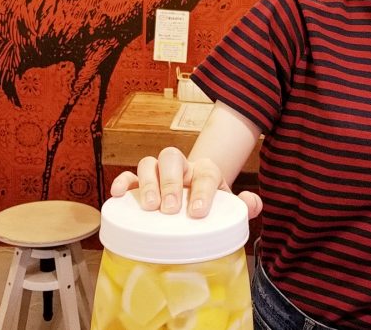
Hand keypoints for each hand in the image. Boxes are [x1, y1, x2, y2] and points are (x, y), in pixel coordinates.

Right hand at [110, 146, 262, 218]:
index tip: (198, 213)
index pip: (205, 172)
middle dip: (170, 182)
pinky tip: (118, 194)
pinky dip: (122, 181)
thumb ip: (246, 205)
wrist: (195, 198)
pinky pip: (128, 175)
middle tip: (170, 209)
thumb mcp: (230, 205)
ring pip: (149, 163)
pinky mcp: (140, 183)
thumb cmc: (211, 205)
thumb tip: (252, 203)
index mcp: (205, 170)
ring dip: (147, 182)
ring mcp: (159, 173)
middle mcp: (181, 166)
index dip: (202, 191)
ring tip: (149, 206)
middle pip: (172, 158)